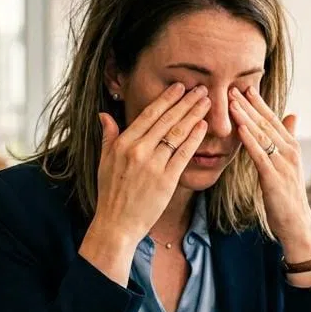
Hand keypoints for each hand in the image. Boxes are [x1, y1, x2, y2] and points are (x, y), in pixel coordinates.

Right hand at [79, 83, 211, 284]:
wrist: (117, 224)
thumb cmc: (111, 193)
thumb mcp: (104, 161)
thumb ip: (108, 136)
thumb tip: (104, 115)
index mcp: (123, 143)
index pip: (149, 114)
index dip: (166, 99)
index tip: (179, 87)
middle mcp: (138, 151)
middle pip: (167, 120)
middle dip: (186, 102)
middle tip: (201, 89)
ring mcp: (154, 165)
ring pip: (177, 133)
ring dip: (194, 115)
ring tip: (206, 102)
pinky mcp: (167, 180)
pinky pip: (184, 154)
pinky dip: (194, 138)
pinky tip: (203, 126)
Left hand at [228, 87, 310, 282]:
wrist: (297, 224)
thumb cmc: (288, 196)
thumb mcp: (288, 164)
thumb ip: (286, 139)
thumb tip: (291, 114)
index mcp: (290, 146)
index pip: (272, 118)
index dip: (258, 102)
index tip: (244, 85)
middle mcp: (289, 150)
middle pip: (265, 121)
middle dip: (248, 103)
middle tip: (232, 85)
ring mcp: (283, 163)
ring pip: (261, 134)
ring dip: (246, 115)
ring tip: (231, 100)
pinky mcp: (274, 177)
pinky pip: (259, 154)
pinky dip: (249, 139)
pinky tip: (239, 127)